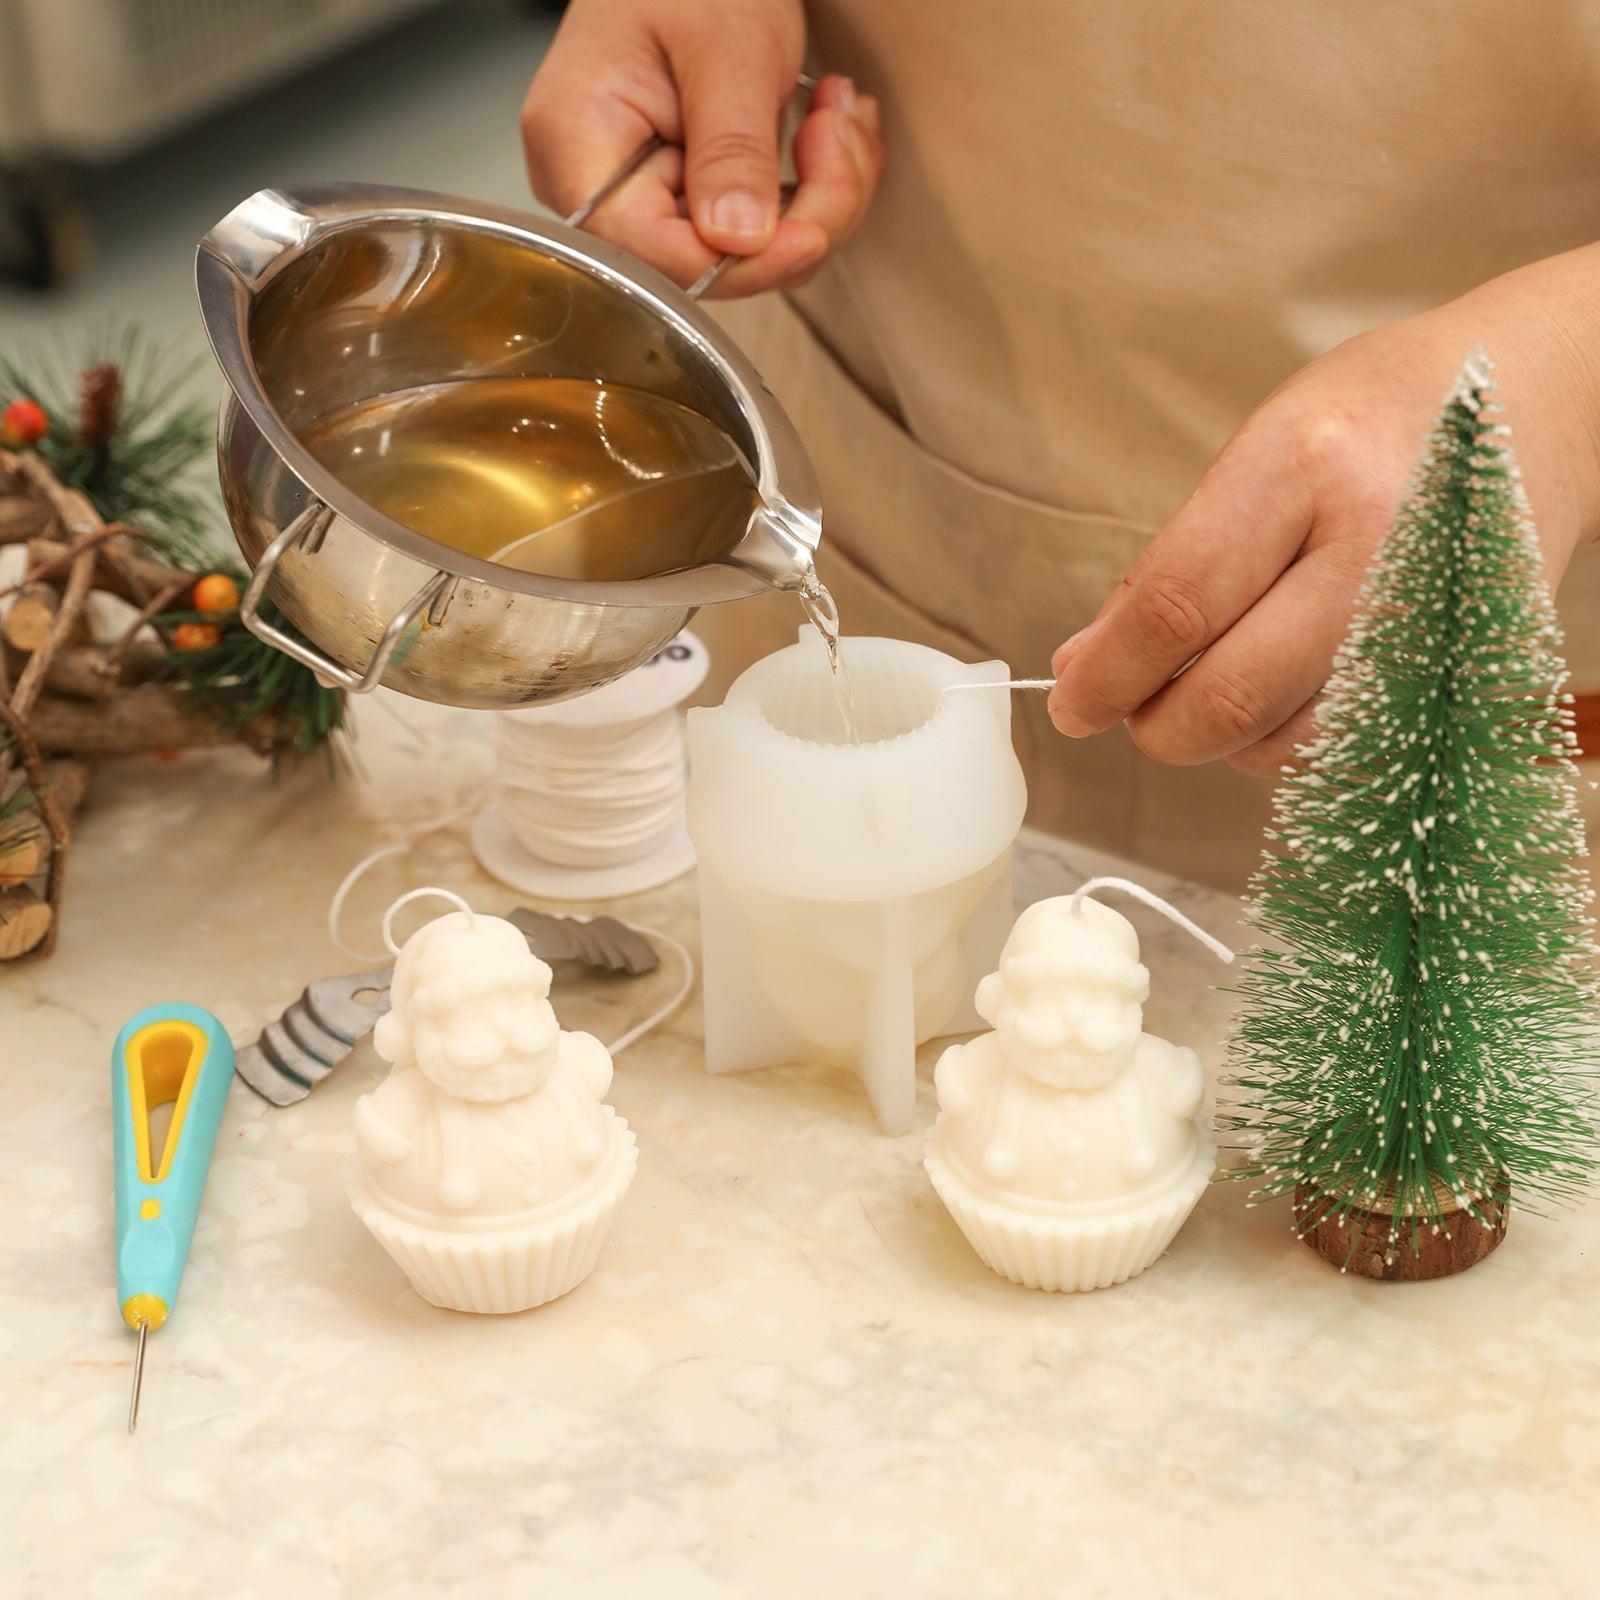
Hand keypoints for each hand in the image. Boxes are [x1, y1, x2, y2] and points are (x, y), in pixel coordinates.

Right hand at [521, 0, 883, 296]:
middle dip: (799, 216)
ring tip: (840, 112)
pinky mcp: (699, 201)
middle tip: (840, 132)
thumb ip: (730, 147)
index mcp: (577, 144)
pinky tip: (830, 123)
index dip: (733, 261)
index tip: (809, 233)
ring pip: (751, 255)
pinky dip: (818, 186)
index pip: (647, 252)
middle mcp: (605, 188)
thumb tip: (737, 242)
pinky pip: (767, 232)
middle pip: (707, 263)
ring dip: (823, 195)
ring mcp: (652, 199)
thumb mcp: (724, 46)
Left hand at [1049, 246, 1599, 774]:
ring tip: (1220, 676)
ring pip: (1282, 746)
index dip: (1106, 674)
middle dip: (1153, 726)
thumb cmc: (1381, 414)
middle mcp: (1379, 549)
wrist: (1547, 397)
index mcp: (1309, 467)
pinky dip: (1286, 744)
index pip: (1176, 604)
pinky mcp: (1467, 676)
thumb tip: (1085, 666)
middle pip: (1228, 698)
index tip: (1071, 701)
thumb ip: (1170, 564)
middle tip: (1131, 708)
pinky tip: (1284, 690)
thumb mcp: (1259, 447)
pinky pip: (1344, 755)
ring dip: (1221, 739)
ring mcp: (1433, 623)